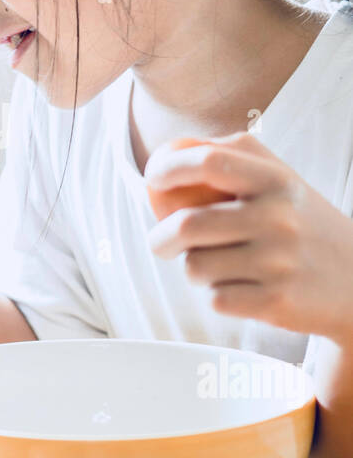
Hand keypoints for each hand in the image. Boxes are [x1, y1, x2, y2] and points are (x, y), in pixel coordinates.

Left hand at [144, 131, 352, 345]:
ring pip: (196, 268)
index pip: (209, 161)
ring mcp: (278, 262)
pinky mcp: (275, 301)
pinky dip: (218, 295)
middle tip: (159, 242)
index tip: (152, 178)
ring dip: (195, 270)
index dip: (168, 167)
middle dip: (159, 238)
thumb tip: (168, 155)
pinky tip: (241, 288)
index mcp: (276, 181)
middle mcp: (278, 218)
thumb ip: (233, 158)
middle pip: (187, 225)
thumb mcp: (282, 182)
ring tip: (217, 266)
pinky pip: (216, 299)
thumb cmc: (305, 226)